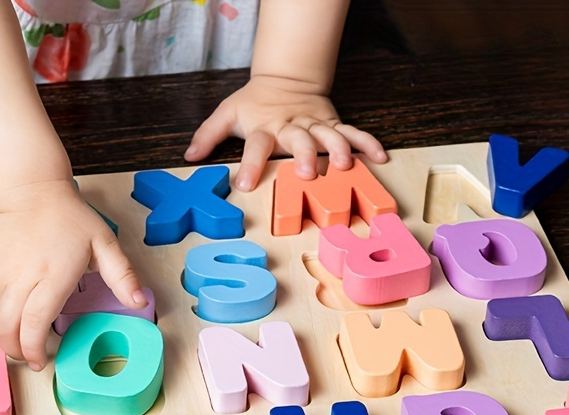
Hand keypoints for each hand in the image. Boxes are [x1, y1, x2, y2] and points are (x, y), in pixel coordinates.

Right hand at [0, 180, 145, 370]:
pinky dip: (2, 308)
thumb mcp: (104, 243)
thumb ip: (122, 275)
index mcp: (52, 276)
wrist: (27, 190)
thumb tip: (139, 302)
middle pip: (8, 328)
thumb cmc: (67, 217)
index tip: (41, 361)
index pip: (35, 323)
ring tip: (24, 338)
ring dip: (9, 332)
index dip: (34, 348)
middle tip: (31, 358)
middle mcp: (20, 278)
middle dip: (16, 350)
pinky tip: (18, 302)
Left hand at [183, 75, 386, 191]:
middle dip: (304, 155)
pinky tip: (380, 157)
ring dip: (338, 149)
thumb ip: (208, 135)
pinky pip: (352, 132)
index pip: (255, 145)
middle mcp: (291, 126)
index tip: (244, 183)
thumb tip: (188, 157)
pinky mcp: (332, 123)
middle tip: (307, 172)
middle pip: (299, 140)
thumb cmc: (255, 102)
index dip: (249, 163)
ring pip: (329, 136)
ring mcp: (315, 125)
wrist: (286, 77)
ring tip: (345, 165)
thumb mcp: (227, 113)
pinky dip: (367, 143)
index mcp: (264, 126)